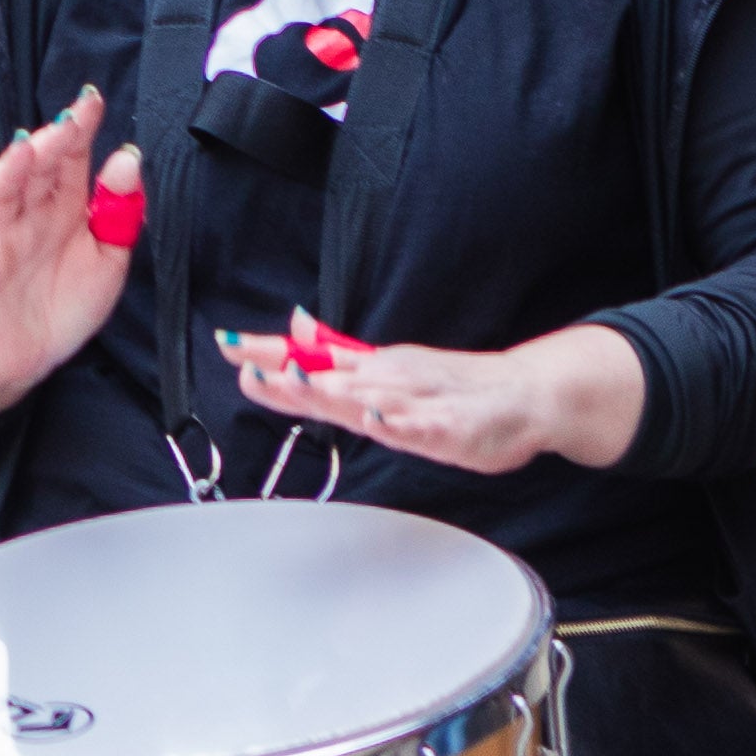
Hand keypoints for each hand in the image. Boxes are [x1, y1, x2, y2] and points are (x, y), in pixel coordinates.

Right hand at [0, 89, 137, 421]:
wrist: (33, 355)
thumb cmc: (70, 301)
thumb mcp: (109, 258)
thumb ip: (120, 211)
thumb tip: (129, 156)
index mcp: (64, 207)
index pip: (70, 158)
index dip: (80, 129)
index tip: (91, 100)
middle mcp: (30, 215)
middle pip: (36, 171)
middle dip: (50, 144)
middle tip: (67, 123)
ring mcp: (0, 238)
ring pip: (1, 195)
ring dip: (10, 169)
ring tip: (24, 147)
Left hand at [218, 319, 646, 475]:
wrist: (529, 395)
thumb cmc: (451, 386)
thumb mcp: (386, 366)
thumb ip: (336, 354)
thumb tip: (293, 329)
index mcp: (370, 369)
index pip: (310, 358)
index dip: (267, 353)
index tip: (226, 345)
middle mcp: (389, 379)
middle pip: (330, 377)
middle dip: (287, 375)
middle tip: (245, 366)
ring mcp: (420, 402)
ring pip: (371, 396)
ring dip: (334, 391)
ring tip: (295, 383)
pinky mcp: (452, 427)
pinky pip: (423, 425)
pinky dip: (399, 421)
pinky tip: (377, 417)